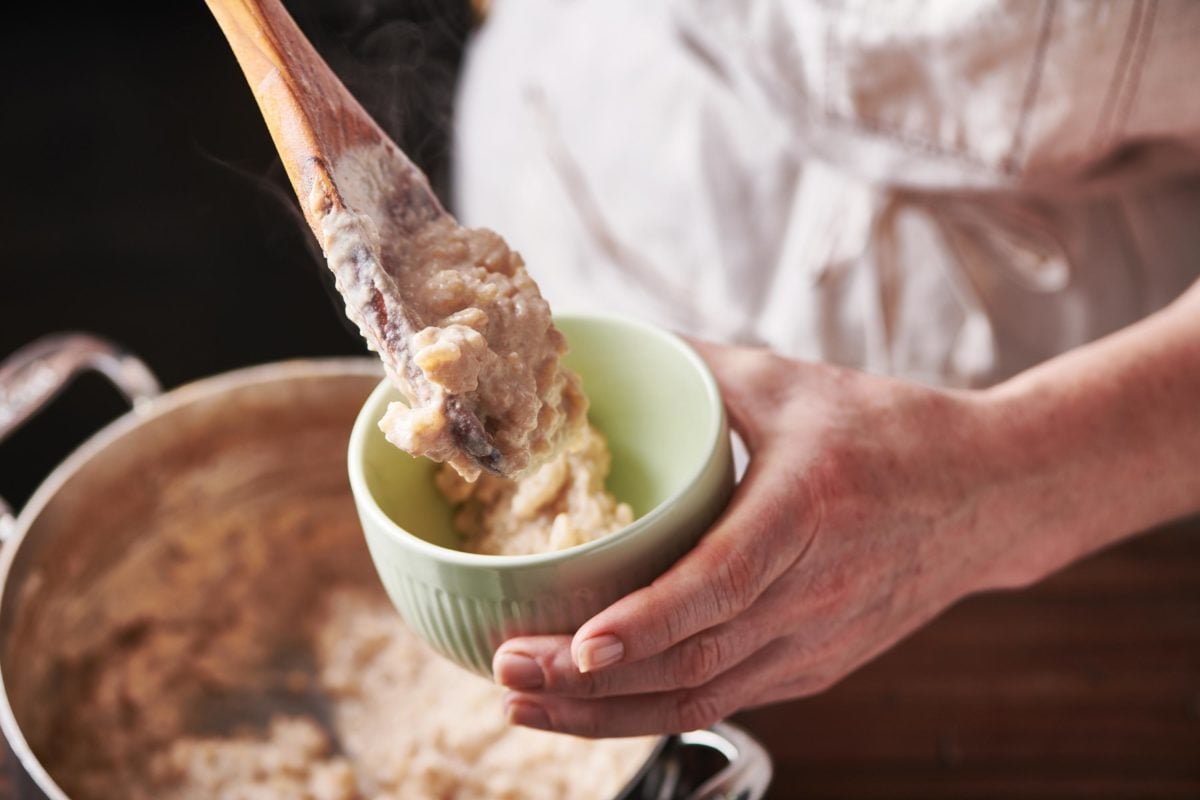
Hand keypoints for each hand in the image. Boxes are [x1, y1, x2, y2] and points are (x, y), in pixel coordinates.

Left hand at [493, 339, 1019, 736]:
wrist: (990, 494)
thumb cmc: (890, 430)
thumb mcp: (792, 382)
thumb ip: (695, 367)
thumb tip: (598, 344)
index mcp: (810, 507)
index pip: (721, 582)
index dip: (646, 622)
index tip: (576, 648)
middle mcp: (817, 590)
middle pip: (697, 656)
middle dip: (592, 682)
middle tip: (507, 675)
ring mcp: (820, 640)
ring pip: (705, 695)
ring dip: (610, 713)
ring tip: (527, 707)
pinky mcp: (818, 666)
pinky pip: (728, 698)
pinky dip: (656, 709)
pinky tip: (596, 706)